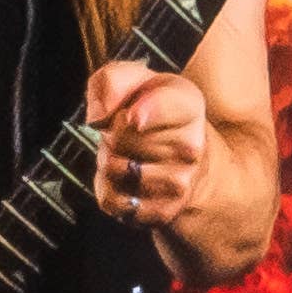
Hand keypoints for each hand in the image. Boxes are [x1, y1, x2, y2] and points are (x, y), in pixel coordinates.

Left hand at [86, 65, 211, 229]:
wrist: (182, 159)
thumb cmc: (151, 112)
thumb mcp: (137, 81)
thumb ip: (113, 80)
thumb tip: (100, 116)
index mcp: (189, 107)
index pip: (165, 108)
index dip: (144, 112)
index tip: (133, 116)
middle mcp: (192, 149)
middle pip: (121, 136)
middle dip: (111, 131)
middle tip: (127, 130)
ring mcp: (179, 185)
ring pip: (114, 169)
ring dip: (107, 160)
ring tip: (126, 153)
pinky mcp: (161, 213)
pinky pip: (111, 199)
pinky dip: (106, 187)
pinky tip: (124, 178)